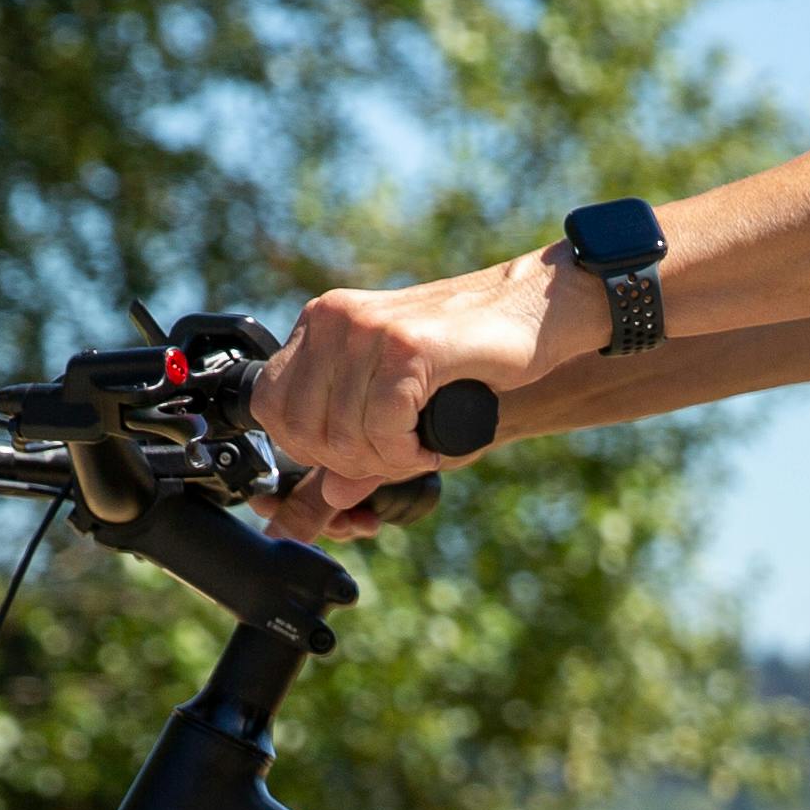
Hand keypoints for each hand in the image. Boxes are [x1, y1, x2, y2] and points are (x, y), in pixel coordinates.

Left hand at [259, 249, 585, 495]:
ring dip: (387, 460)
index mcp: (323, 324)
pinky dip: (409, 451)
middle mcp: (335, 319)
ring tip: (421, 446)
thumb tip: (328, 498)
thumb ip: (359, 448)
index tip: (355, 455)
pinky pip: (383, 427)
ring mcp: (367, 328)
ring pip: (343, 434)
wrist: (538, 311)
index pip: (271, 406)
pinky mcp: (406, 346)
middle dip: (349, 462)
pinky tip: (432, 441)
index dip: (307, 449)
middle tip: (396, 456)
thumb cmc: (471, 360)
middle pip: (301, 428)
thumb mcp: (401, 406)